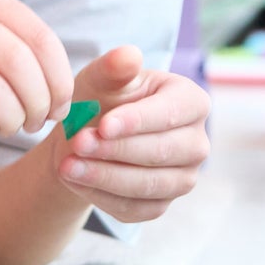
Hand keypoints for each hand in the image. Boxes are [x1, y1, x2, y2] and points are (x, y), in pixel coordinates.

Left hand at [55, 46, 209, 223]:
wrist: (87, 138)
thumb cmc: (102, 99)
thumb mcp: (102, 78)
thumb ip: (114, 67)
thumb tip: (128, 55)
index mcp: (191, 101)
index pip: (170, 114)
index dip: (137, 121)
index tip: (103, 125)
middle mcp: (196, 142)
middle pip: (162, 152)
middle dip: (116, 150)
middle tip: (78, 143)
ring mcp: (183, 178)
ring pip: (149, 185)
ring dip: (105, 177)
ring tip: (68, 165)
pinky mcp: (161, 205)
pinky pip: (136, 209)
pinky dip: (102, 197)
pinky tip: (75, 179)